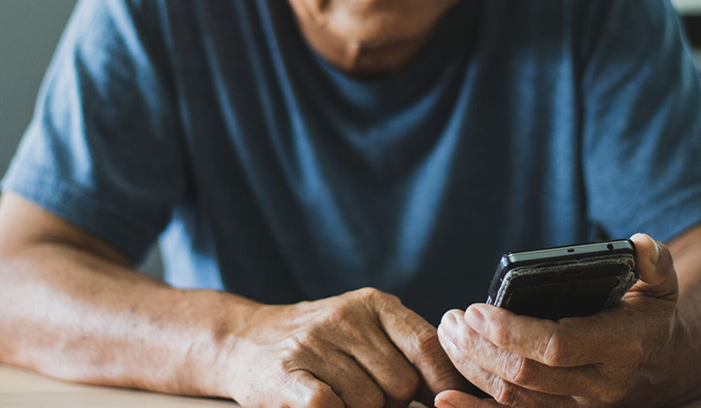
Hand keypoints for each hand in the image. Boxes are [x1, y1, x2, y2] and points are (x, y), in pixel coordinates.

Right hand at [223, 287, 467, 407]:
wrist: (245, 341)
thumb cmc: (319, 342)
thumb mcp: (363, 327)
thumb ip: (405, 348)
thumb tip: (454, 386)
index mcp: (373, 303)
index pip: (426, 344)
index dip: (445, 381)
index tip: (449, 403)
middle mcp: (345, 317)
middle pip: (401, 383)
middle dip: (393, 401)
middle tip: (368, 395)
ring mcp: (314, 344)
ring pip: (370, 402)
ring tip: (338, 394)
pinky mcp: (288, 374)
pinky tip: (322, 400)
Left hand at [435, 234, 681, 407]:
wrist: (664, 363)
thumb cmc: (651, 316)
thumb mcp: (661, 284)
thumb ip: (654, 261)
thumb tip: (637, 246)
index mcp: (620, 347)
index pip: (557, 346)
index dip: (512, 332)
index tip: (477, 309)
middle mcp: (598, 384)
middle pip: (526, 375)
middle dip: (480, 347)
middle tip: (451, 319)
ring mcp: (578, 404)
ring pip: (514, 396)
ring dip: (471, 367)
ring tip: (448, 335)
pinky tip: (444, 398)